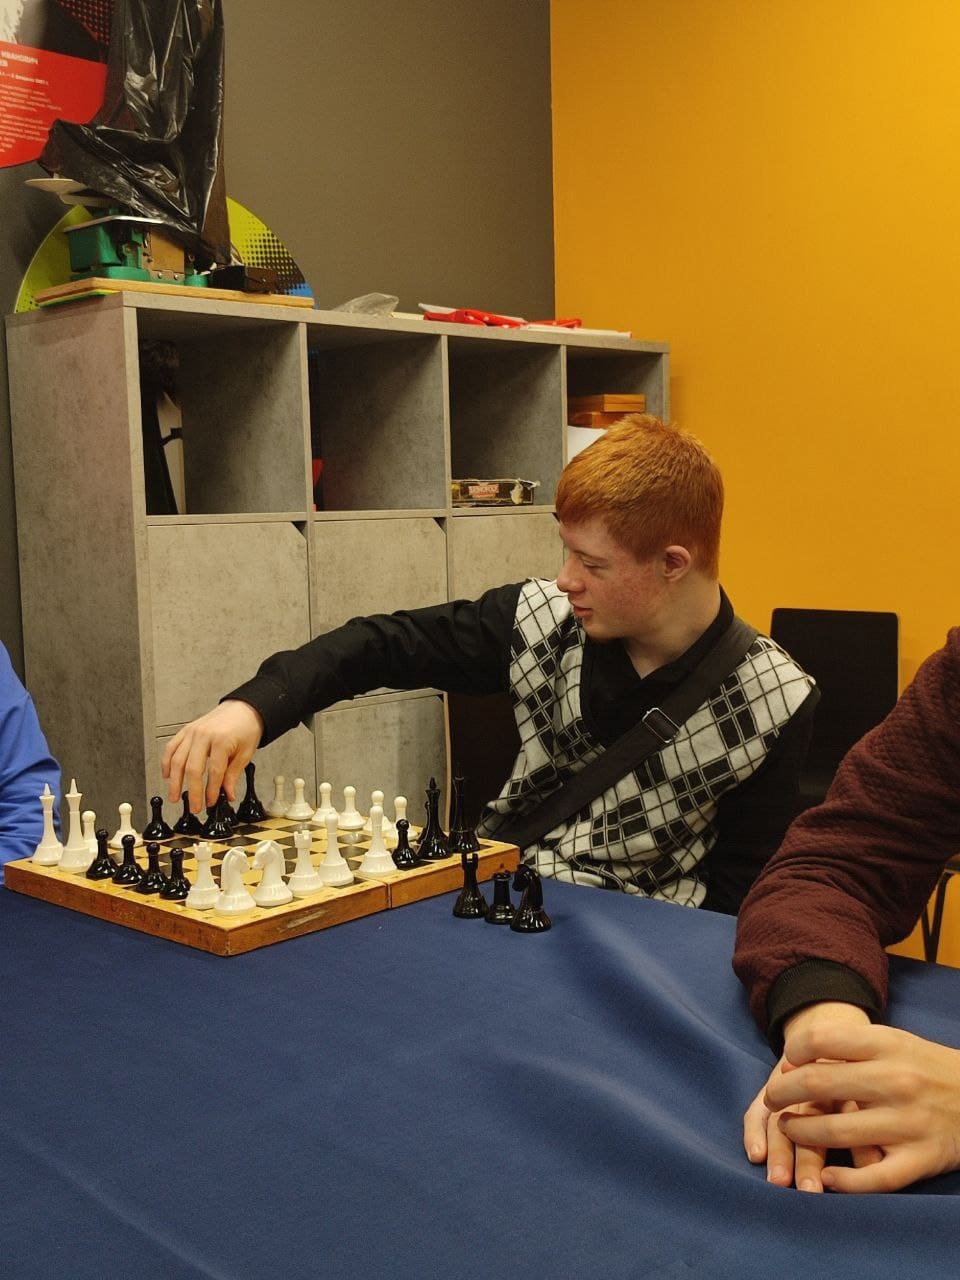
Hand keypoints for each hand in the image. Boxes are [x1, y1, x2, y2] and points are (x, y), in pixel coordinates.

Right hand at [161, 700, 263, 812]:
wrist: (243, 709)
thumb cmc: (246, 727)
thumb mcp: (246, 753)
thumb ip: (233, 774)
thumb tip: (228, 794)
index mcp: (221, 740)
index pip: (214, 771)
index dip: (211, 790)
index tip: (210, 802)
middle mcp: (204, 735)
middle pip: (192, 768)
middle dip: (192, 791)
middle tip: (194, 806)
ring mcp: (193, 732)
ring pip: (177, 759)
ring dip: (174, 781)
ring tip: (174, 797)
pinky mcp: (186, 730)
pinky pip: (171, 747)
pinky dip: (166, 762)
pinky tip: (166, 776)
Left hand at [765, 1017, 959, 1191]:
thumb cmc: (925, 1068)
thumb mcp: (894, 1042)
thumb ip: (849, 1047)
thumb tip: (794, 1061)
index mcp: (888, 1045)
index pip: (822, 1039)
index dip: (793, 1051)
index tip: (786, 1064)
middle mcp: (897, 1082)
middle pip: (820, 1085)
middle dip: (783, 1094)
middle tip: (774, 1100)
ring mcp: (909, 1123)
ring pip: (837, 1133)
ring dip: (801, 1133)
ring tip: (789, 1129)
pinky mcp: (921, 1160)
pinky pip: (874, 1178)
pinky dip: (844, 1181)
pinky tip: (827, 1175)